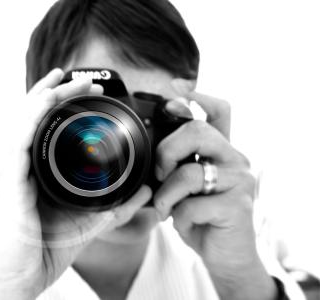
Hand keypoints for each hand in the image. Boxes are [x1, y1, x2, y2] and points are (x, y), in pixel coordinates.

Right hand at [0, 69, 151, 299]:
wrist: (20, 279)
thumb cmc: (44, 250)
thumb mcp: (89, 221)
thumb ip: (115, 205)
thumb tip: (144, 191)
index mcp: (36, 170)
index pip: (44, 126)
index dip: (62, 103)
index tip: (90, 91)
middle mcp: (19, 166)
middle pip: (33, 117)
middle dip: (56, 92)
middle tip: (83, 79)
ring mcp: (10, 174)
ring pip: (22, 124)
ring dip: (43, 98)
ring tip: (64, 80)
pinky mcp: (7, 186)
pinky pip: (17, 146)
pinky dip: (30, 122)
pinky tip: (44, 103)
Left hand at [154, 81, 276, 299]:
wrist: (225, 254)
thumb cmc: (200, 216)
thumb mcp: (184, 186)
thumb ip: (175, 164)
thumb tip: (148, 149)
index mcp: (221, 150)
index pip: (219, 110)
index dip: (198, 96)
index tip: (173, 93)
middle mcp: (234, 159)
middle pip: (198, 131)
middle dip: (166, 152)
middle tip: (159, 174)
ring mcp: (239, 181)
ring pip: (191, 172)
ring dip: (167, 194)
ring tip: (166, 208)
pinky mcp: (238, 206)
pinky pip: (193, 205)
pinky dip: (179, 217)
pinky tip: (185, 223)